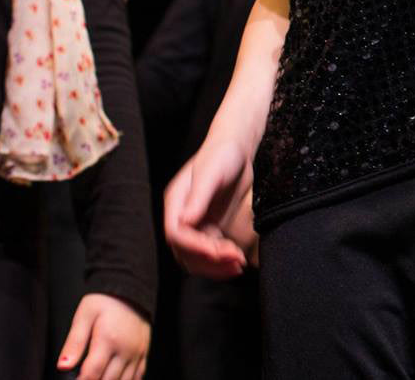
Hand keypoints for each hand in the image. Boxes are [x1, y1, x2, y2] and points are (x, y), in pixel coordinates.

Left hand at [58, 292, 148, 379]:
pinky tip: (115, 378)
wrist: (131, 289)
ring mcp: (137, 352)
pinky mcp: (145, 351)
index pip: (92, 373)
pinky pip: (138, 375)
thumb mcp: (84, 316)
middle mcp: (126, 349)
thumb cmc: (106, 301)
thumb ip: (74, 342)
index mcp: (108, 340)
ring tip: (98, 377)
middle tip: (85, 378)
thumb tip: (63, 365)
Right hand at [163, 137, 256, 278]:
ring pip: (197, 257)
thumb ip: (199, 196)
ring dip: (215, 266)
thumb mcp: (212, 172)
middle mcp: (182, 216)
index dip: (195, 246)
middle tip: (235, 260)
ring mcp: (196, 224)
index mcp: (176, 202)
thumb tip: (186, 221)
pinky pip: (211, 252)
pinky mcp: (210, 227)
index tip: (218, 252)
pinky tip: (238, 261)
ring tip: (238, 265)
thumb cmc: (223, 154)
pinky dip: (222, 260)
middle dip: (209, 260)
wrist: (237, 148)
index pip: (177, 234)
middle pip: (185, 251)